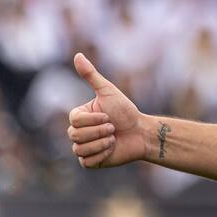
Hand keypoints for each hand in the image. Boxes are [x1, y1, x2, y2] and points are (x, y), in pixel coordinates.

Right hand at [68, 53, 147, 167]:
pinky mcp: (91, 161)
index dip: (92, 120)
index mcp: (79, 117)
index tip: (108, 117)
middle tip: (113, 128)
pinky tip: (112, 149)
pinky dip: (102, 155)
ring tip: (114, 139)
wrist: (142, 133)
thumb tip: (77, 55)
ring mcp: (84, 147)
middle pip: (74, 136)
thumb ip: (91, 75)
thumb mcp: (108, 92)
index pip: (74, 121)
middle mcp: (78, 132)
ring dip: (101, 143)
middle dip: (99, 132)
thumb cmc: (126, 112)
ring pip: (79, 149)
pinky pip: (87, 162)